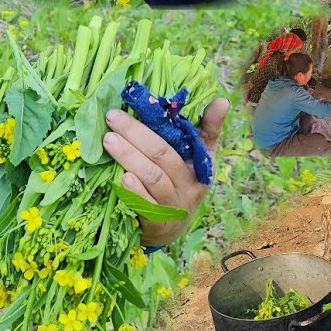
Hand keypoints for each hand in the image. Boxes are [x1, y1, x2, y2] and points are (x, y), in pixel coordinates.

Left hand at [102, 97, 229, 246]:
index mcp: (202, 166)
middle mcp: (190, 186)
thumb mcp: (195, 159)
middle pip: (163, 155)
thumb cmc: (180, 183)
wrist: (169, 230)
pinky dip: (134, 190)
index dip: (206, 122)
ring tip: (109, 140)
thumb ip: (206, 130)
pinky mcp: (158, 224)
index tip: (209, 102)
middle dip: (137, 133)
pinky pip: (145, 204)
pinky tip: (121, 177)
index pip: (203, 140)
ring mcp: (174, 206)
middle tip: (113, 117)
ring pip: (153, 177)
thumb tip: (222, 100)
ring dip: (129, 156)